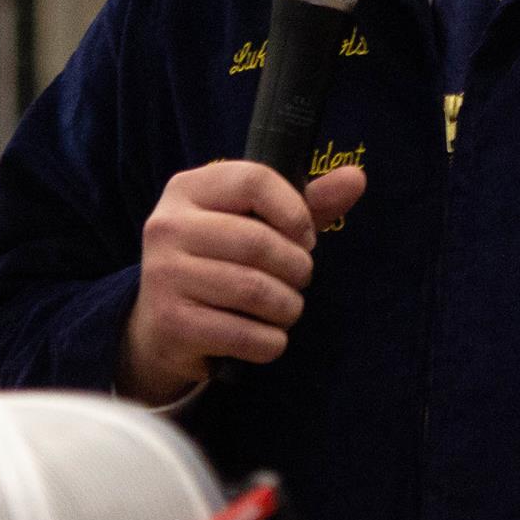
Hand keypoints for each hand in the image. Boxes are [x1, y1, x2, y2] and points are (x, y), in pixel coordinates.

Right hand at [116, 160, 367, 404]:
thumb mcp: (257, 223)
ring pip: (254, 290)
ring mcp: (163, 275)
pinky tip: (267, 337)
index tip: (304, 237)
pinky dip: (271, 342)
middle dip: (296, 268)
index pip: (254, 181)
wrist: (163, 324)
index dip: (295, 211)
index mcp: (187, 189)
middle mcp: (167, 226)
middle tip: (299, 279)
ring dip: (288, 307)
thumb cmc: (221, 261)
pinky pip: (243, 334)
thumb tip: (357, 177)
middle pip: (257, 241)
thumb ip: (308, 202)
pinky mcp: (171, 322)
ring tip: (286, 308)